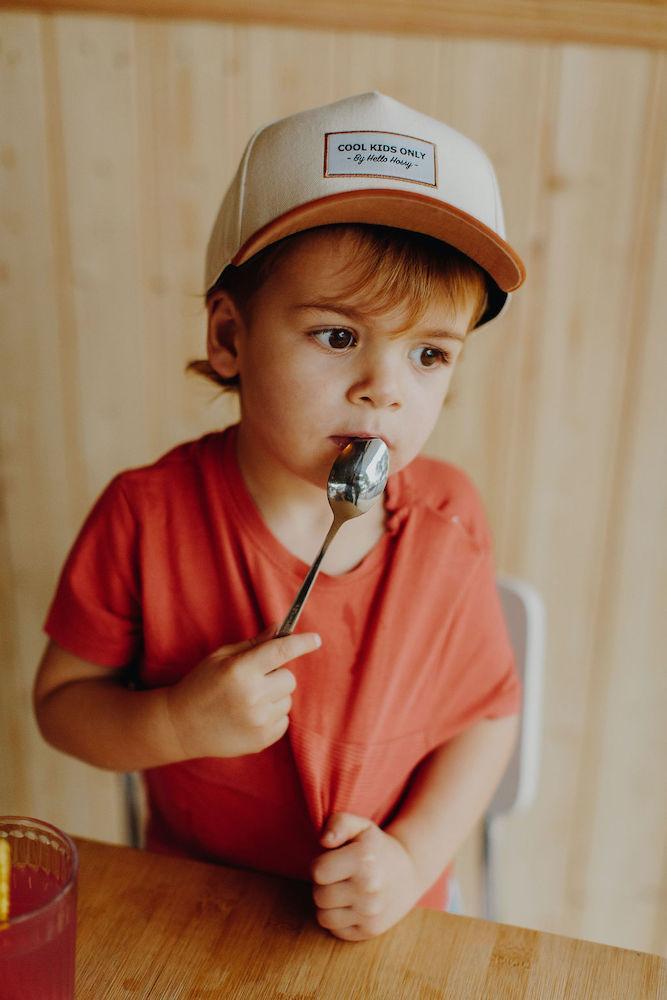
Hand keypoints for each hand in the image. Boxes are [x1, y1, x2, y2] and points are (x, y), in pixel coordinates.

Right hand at [163, 625, 320, 759]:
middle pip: (289, 678)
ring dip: (274, 696)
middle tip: (255, 679)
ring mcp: (258, 721)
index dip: (302, 643)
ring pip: (288, 700)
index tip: (316, 639)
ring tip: (248, 700)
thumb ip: (254, 644)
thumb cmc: (200, 685)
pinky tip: (249, 715)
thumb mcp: (221, 657)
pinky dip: (272, 716)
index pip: (281, 651)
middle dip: (277, 675)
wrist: (180, 726)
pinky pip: (284, 721)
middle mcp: (252, 696)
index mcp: (240, 670)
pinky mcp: (261, 740)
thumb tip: (280, 629)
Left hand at [311, 812, 423, 940]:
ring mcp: (371, 913)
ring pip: (324, 916)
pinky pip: (336, 930)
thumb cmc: (375, 847)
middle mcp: (369, 889)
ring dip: (329, 904)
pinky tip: (352, 905)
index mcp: (363, 860)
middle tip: (341, 876)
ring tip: (345, 890)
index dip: (321, 864)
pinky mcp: (370, 931)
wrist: (410, 871)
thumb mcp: (360, 826)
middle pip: (319, 895)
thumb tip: (324, 841)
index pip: (317, 872)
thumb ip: (339, 823)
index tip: (334, 860)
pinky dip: (339, 919)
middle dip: (324, 885)